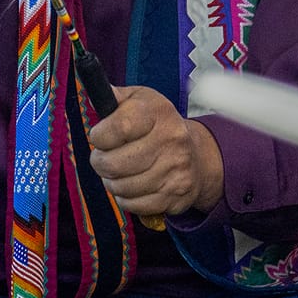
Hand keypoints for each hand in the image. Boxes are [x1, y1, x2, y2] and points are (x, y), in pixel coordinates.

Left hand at [87, 85, 223, 217]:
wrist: (198, 156)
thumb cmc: (158, 126)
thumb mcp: (140, 101)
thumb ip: (116, 97)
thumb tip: (99, 93)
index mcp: (158, 113)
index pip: (118, 128)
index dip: (99, 136)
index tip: (99, 137)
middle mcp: (171, 140)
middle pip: (114, 163)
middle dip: (100, 163)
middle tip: (104, 158)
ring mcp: (175, 170)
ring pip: (121, 187)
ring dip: (112, 182)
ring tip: (119, 172)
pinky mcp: (175, 196)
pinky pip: (133, 204)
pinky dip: (126, 199)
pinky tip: (132, 186)